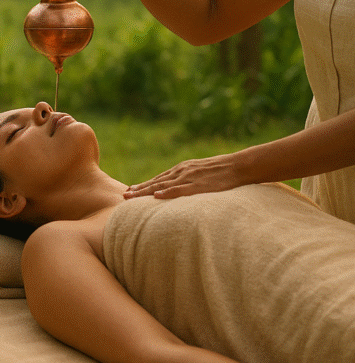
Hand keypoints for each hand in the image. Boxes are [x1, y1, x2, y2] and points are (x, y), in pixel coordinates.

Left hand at [123, 153, 242, 199]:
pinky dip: (168, 193)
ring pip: (163, 186)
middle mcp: (181, 172)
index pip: (159, 179)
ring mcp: (189, 177)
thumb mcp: (202, 173)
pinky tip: (157, 197)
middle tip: (124, 195)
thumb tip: (181, 190)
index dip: (143, 185)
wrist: (239, 166)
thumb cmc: (223, 172)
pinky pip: (181, 190)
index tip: (130, 190)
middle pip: (156, 182)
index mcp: (182, 170)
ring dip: (145, 192)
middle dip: (139, 189)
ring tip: (132, 196)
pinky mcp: (199, 184)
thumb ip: (190, 180)